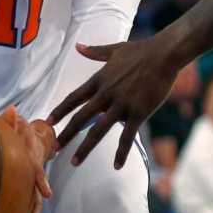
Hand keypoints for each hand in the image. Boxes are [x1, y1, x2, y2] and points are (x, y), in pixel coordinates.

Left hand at [1, 108, 55, 212]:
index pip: (39, 175)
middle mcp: (32, 185)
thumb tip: (11, 109)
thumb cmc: (24, 137)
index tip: (47, 194)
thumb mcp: (21, 128)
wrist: (35, 147)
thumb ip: (14, 122)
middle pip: (34, 204)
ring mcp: (26, 193)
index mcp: (33, 167)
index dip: (43, 182)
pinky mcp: (18, 198)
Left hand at [50, 36, 181, 168]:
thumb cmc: (141, 50)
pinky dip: (121, 152)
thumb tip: (78, 46)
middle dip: (66, 134)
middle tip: (53, 149)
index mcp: (100, 79)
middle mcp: (106, 94)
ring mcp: (122, 104)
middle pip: (81, 118)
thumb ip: (95, 51)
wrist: (164, 54)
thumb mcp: (115, 49)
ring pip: (98, 130)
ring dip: (84, 148)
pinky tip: (116, 166)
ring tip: (74, 162)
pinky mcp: (138, 113)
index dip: (60, 111)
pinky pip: (127, 136)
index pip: (74, 98)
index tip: (48, 122)